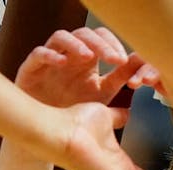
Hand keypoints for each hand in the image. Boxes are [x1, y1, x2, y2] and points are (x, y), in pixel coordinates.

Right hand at [15, 27, 143, 107]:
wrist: (47, 132)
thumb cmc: (72, 110)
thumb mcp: (102, 95)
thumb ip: (120, 80)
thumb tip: (141, 67)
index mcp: (86, 58)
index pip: (101, 38)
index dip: (112, 44)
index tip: (123, 61)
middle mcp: (68, 54)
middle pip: (84, 34)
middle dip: (100, 44)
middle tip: (113, 59)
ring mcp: (49, 59)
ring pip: (61, 37)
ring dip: (76, 44)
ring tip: (88, 56)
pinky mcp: (31, 68)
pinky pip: (38, 53)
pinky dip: (50, 55)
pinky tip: (62, 62)